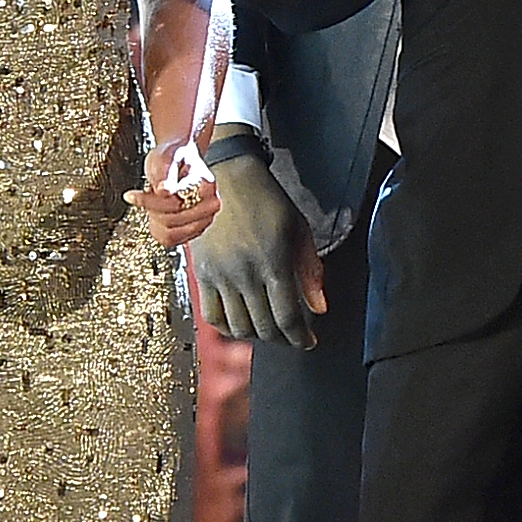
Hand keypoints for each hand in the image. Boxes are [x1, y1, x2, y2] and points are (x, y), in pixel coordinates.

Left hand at [128, 139, 220, 247]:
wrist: (180, 160)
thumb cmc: (173, 157)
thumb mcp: (164, 157)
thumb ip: (164, 172)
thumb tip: (164, 190)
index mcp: (206, 185)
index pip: (174, 203)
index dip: (149, 201)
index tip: (130, 195)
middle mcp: (211, 205)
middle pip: (171, 220)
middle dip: (152, 208)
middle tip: (147, 193)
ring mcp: (205, 220)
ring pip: (170, 233)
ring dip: (155, 218)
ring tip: (154, 202)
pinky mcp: (196, 230)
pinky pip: (171, 240)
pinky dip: (158, 229)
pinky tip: (156, 214)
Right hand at [189, 135, 330, 346]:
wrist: (225, 179)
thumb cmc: (268, 201)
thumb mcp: (298, 229)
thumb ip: (310, 271)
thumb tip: (319, 309)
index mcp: (273, 261)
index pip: (287, 316)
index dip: (300, 338)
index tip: (308, 343)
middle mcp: (245, 273)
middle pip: (264, 327)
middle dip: (283, 339)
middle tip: (292, 337)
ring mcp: (220, 276)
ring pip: (238, 327)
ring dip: (256, 336)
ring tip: (268, 330)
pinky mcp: (202, 275)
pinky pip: (212, 316)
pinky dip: (227, 328)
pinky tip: (240, 324)